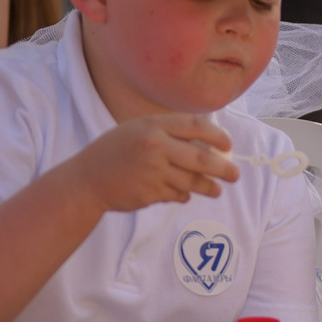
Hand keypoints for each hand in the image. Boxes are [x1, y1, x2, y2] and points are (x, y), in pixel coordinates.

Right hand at [67, 113, 236, 212]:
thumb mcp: (138, 131)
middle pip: (201, 157)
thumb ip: (169, 134)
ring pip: (192, 180)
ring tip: (215, 190)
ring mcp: (153, 170)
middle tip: (235, 175)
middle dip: (223, 168)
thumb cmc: (117, 152)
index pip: (196, 126)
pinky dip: (183, 195)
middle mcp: (155, 146)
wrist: (87, 179)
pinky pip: (177, 194)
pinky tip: (181, 193)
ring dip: (208, 187)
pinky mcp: (150, 192)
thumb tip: (210, 145)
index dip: (217, 136)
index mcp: (153, 125)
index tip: (228, 145)